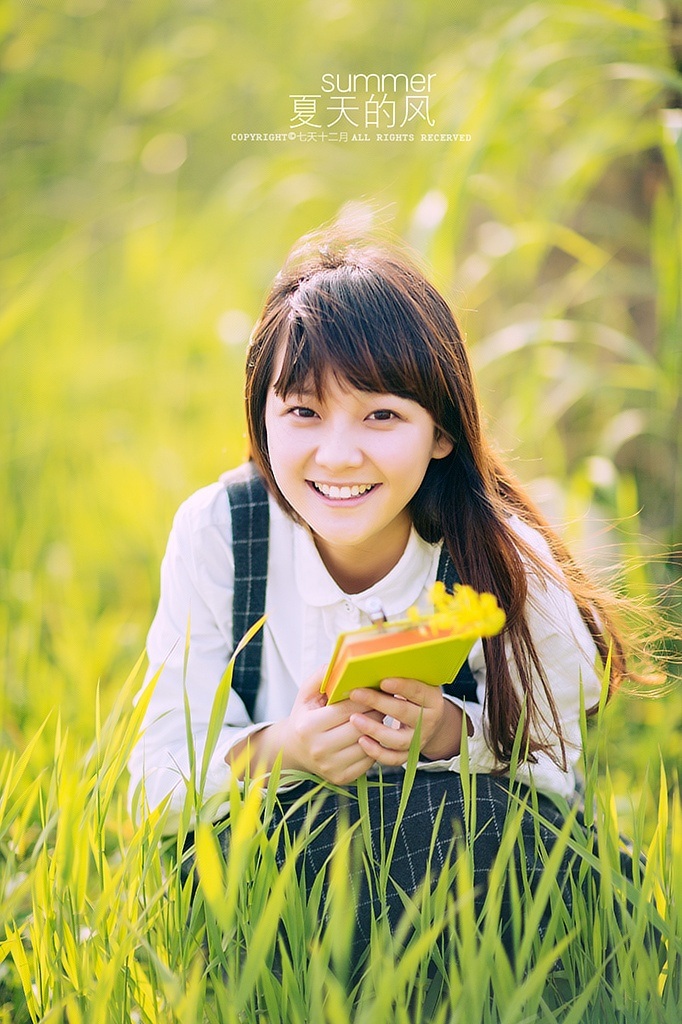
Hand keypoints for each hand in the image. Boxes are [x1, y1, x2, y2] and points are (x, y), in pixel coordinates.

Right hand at [228, 668, 380, 785]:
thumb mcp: (307, 693)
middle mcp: (318, 750)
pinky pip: (369, 761)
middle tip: (385, 701)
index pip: (348, 710)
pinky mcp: (342, 779)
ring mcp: (330, 767)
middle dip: (376, 712)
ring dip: (379, 730)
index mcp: (308, 727)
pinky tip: (374, 734)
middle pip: (361, 728)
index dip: (366, 698)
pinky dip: (374, 747)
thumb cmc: (305, 716)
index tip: (378, 688)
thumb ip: (322, 675)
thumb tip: (342, 663)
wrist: (294, 749)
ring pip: (368, 745)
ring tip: (381, 716)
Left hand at [347, 678, 466, 765]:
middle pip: (404, 713)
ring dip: (374, 729)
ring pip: (398, 739)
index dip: (401, 686)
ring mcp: (419, 740)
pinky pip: (393, 758)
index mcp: (432, 698)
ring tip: (354, 719)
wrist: (428, 720)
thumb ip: (400, 672)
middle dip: (378, 702)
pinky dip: (377, 752)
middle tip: (356, 693)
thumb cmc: (413, 694)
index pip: (417, 691)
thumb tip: (371, 660)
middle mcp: (429, 720)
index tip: (383, 681)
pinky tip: (361, 741)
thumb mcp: (415, 680)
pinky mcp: (409, 754)